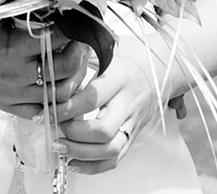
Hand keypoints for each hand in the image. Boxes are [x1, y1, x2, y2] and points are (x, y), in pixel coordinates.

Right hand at [0, 19, 88, 117]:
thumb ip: (25, 12)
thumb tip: (55, 3)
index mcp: (13, 50)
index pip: (56, 39)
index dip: (71, 28)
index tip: (78, 19)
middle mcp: (16, 77)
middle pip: (64, 69)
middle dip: (78, 52)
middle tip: (81, 40)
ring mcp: (14, 95)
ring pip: (59, 94)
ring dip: (73, 77)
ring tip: (75, 61)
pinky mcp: (10, 107)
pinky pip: (42, 111)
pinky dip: (57, 101)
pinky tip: (61, 85)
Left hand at [52, 37, 161, 174]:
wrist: (166, 64)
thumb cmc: (134, 53)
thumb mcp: (109, 49)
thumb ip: (84, 59)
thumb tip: (53, 68)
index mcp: (119, 78)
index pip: (92, 98)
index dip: (68, 107)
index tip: (50, 107)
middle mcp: (128, 103)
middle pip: (103, 130)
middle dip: (74, 134)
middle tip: (55, 127)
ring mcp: (133, 121)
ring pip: (110, 150)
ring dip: (81, 154)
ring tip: (60, 147)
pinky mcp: (134, 134)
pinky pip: (117, 158)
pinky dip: (94, 166)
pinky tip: (75, 162)